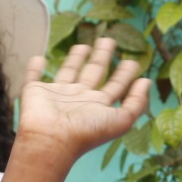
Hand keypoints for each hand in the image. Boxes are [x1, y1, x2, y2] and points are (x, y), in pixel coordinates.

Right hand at [16, 38, 150, 156]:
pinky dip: (34, 68)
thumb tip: (147, 81)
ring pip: (68, 72)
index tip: (132, 61)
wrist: (51, 141)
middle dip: (102, 58)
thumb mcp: (121, 120)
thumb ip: (136, 102)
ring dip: (75, 59)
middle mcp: (79, 99)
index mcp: (98, 106)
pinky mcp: (35, 92)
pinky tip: (39, 58)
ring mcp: (57, 95)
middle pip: (93, 73)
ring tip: (84, 45)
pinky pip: (34, 76)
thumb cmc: (86, 132)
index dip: (124, 75)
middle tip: (109, 40)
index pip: (115, 86)